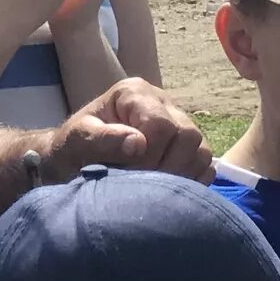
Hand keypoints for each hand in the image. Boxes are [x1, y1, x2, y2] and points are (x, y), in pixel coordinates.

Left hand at [39, 77, 211, 185]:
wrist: (76, 160)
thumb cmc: (73, 148)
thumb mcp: (78, 141)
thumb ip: (103, 140)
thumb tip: (138, 144)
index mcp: (135, 93)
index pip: (161, 124)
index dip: (150, 155)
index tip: (128, 173)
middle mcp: (163, 103)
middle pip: (189, 136)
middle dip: (167, 166)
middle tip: (143, 183)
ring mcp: (179, 125)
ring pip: (202, 152)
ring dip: (181, 175)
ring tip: (153, 186)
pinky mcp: (187, 149)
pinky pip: (206, 167)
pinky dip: (191, 181)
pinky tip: (167, 187)